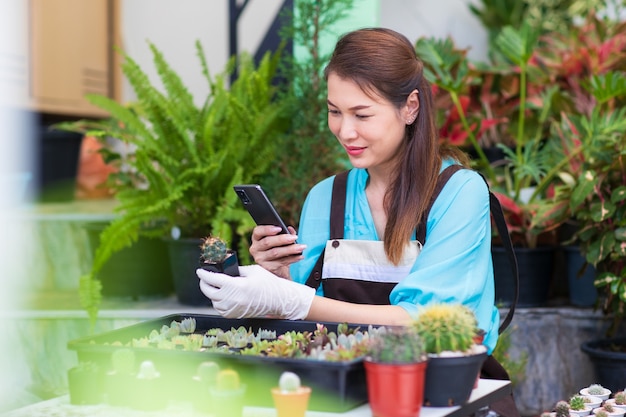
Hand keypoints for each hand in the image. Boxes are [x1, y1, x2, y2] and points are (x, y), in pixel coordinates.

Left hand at [197, 264, 314, 319]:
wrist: (278, 300)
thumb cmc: (267, 284)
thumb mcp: (251, 270)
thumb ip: (236, 270)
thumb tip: (223, 269)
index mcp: (236, 286)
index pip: (213, 279)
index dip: (204, 274)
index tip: (200, 271)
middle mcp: (232, 299)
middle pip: (208, 291)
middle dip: (204, 283)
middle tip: (204, 277)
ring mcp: (232, 309)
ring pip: (213, 301)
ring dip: (211, 293)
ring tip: (215, 285)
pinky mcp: (234, 315)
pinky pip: (220, 308)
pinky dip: (218, 301)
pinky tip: (223, 295)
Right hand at [249, 225, 305, 277]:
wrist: (278, 269)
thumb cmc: (278, 249)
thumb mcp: (280, 240)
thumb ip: (284, 233)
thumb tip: (290, 229)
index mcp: (257, 238)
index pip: (258, 231)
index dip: (267, 229)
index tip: (279, 228)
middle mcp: (255, 248)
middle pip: (267, 242)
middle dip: (282, 239)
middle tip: (294, 238)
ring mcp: (260, 259)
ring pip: (275, 252)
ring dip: (290, 249)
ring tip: (301, 247)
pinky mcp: (267, 268)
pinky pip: (281, 262)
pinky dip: (292, 258)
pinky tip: (300, 256)